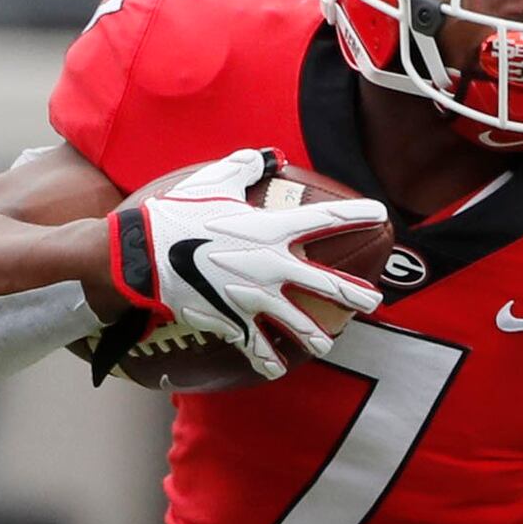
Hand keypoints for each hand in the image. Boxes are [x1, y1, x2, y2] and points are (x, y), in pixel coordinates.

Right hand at [116, 150, 387, 380]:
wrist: (141, 255)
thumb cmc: (177, 212)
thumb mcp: (213, 180)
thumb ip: (245, 165)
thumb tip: (268, 154)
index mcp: (272, 229)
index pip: (327, 219)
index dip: (358, 215)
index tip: (382, 215)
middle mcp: (273, 266)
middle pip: (330, 286)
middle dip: (358, 296)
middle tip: (375, 301)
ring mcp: (256, 298)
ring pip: (301, 327)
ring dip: (317, 339)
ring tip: (327, 344)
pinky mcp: (233, 321)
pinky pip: (257, 348)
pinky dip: (266, 361)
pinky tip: (276, 369)